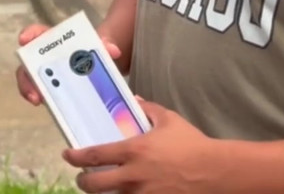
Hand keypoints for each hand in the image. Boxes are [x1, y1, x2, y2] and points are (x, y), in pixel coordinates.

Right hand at [14, 23, 122, 105]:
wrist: (99, 65)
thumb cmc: (93, 51)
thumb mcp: (100, 45)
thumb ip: (106, 45)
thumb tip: (114, 51)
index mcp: (55, 41)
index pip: (38, 34)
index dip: (29, 34)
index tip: (24, 39)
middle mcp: (45, 58)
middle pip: (28, 63)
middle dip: (27, 75)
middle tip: (33, 87)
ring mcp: (45, 75)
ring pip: (30, 81)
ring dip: (30, 90)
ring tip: (37, 100)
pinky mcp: (50, 90)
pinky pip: (42, 96)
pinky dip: (46, 102)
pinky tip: (52, 109)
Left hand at [63, 98, 224, 192]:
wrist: (215, 172)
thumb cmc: (192, 144)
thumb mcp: (169, 120)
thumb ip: (148, 108)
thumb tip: (135, 99)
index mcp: (134, 151)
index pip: (94, 156)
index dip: (75, 157)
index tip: (68, 155)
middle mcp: (133, 176)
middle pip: (93, 185)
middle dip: (82, 182)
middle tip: (82, 178)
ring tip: (102, 188)